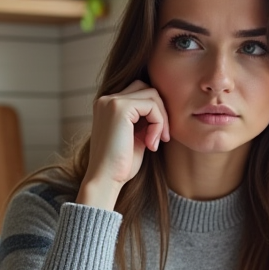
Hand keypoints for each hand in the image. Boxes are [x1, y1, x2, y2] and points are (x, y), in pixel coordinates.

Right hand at [78, 80, 169, 209]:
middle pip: (147, 89)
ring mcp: (111, 101)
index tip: (158, 138)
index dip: (155, 113)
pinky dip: (158, 124)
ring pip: (152, 95)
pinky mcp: (119, 108)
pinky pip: (152, 105)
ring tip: (155, 142)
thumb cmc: (121, 165)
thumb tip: (163, 109)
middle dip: (160, 112)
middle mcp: (106, 99)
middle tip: (161, 138)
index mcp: (108, 106)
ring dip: (161, 119)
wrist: (105, 180)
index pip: (140, 94)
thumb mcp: (136, 137)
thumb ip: (145, 120)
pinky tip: (151, 144)